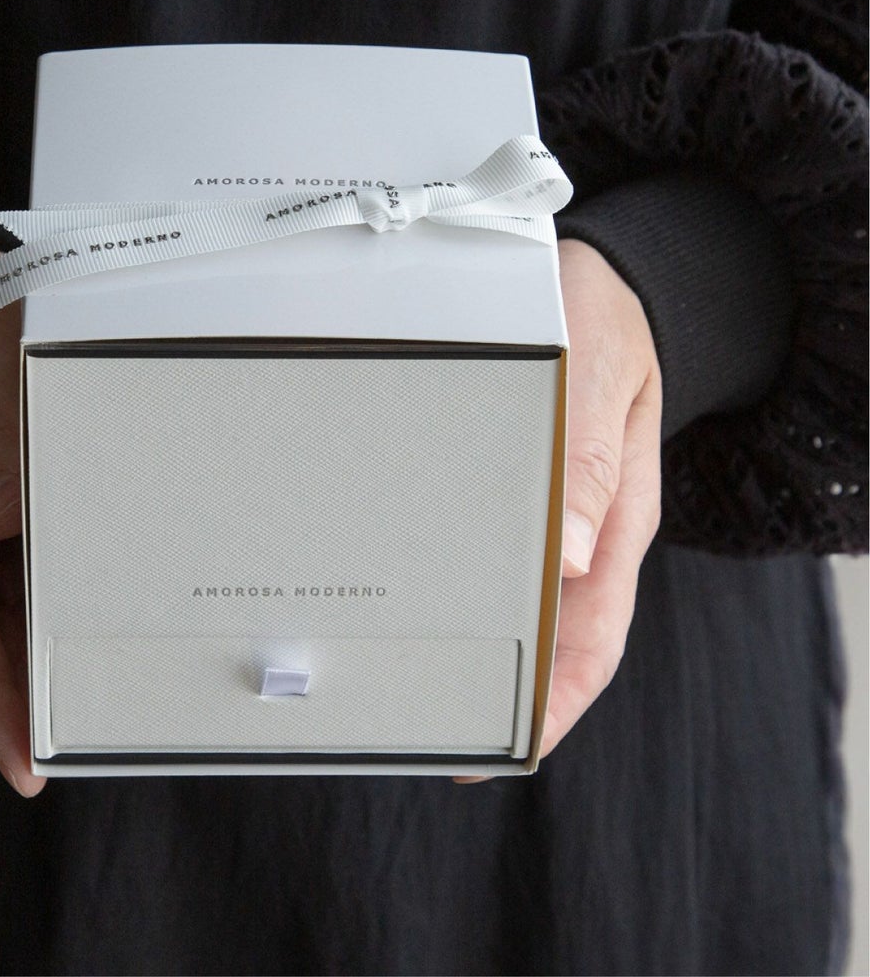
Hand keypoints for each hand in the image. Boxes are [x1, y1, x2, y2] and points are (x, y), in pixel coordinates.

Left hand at [457, 238, 661, 778]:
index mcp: (616, 517)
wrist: (605, 278)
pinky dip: (462, 581)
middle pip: (548, 634)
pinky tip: (419, 591)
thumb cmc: (604, 320)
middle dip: (498, 690)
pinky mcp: (522, 484)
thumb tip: (573, 554)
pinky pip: (495, 548)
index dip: (552, 702)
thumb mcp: (602, 374)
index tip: (505, 747)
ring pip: (518, 598)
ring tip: (409, 675)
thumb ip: (591, 457)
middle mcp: (585, 528)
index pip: (592, 638)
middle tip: (430, 723)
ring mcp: (555, 510)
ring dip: (474, 641)